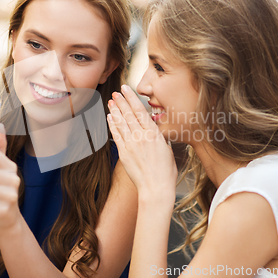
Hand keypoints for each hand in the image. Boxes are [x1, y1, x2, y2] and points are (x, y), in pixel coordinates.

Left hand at [107, 85, 176, 203]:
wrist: (156, 188)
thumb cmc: (165, 172)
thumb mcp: (167, 149)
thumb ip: (160, 137)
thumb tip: (155, 130)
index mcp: (154, 134)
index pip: (140, 111)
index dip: (131, 98)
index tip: (126, 89)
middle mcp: (141, 137)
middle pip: (128, 114)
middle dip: (121, 101)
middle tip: (116, 92)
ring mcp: (131, 145)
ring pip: (121, 123)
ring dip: (115, 111)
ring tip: (111, 101)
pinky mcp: (124, 154)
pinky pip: (116, 136)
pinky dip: (112, 125)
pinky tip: (109, 118)